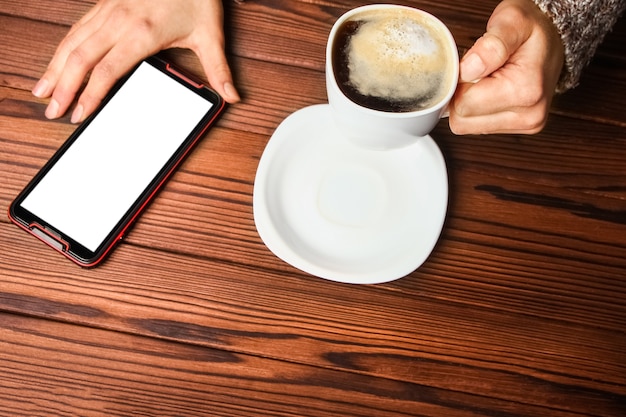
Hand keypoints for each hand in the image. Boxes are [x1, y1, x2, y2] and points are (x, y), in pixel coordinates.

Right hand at [32, 0, 239, 123]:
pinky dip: (62, 47)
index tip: (80, 114)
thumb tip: (232, 97)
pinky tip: (57, 61)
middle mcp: (120, 20)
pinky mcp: (106, 3)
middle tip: (52, 111)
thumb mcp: (211, 34)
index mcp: (143, 32)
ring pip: (72, 40)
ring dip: (55, 67)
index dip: (90, 95)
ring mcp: (109, 9)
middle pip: (80, 57)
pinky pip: (77, 27)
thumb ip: (218, 70)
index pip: (109, 70)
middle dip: (63, 86)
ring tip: (42, 90)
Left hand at [449, 0, 563, 133]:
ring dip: (467, 104)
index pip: (464, 104)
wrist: (554, 38)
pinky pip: (476, 127)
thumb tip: (467, 70)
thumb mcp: (512, 21)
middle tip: (478, 72)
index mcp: (525, 91)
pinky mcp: (519, 128)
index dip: (459, 83)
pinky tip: (489, 92)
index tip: (470, 65)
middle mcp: (529, 115)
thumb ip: (490, 46)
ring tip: (486, 80)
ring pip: (466, 126)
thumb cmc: (532, 29)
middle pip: (462, 120)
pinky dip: (476, 110)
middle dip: (461, 95)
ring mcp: (525, 125)